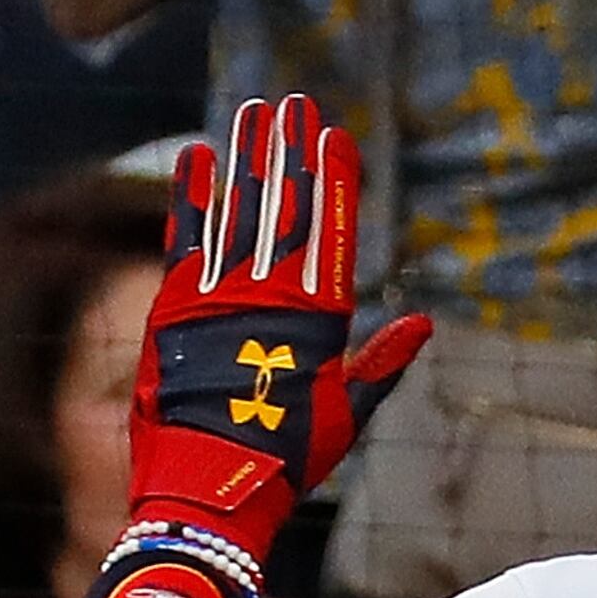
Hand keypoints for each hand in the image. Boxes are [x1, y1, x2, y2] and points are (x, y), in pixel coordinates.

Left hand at [130, 92, 432, 565]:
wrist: (208, 495)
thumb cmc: (283, 465)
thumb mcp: (341, 417)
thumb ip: (380, 363)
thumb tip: (424, 321)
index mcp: (318, 321)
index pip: (333, 232)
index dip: (336, 180)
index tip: (337, 134)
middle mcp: (269, 300)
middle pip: (283, 209)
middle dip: (290, 151)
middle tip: (293, 102)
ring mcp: (218, 302)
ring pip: (236, 214)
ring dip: (245, 158)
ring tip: (253, 114)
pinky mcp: (172, 313)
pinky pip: (183, 242)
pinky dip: (190, 199)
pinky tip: (196, 158)